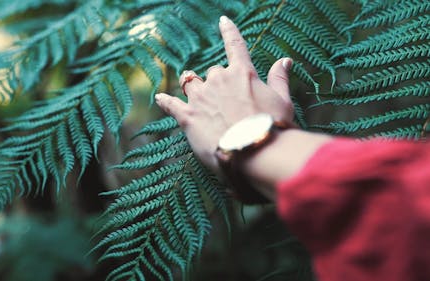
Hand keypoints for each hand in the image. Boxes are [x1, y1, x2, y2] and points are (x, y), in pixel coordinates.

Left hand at [155, 16, 294, 173]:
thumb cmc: (273, 127)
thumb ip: (280, 79)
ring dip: (191, 85)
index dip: (229, 32)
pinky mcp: (188, 117)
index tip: (223, 21)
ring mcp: (201, 98)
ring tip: (192, 89)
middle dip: (216, 82)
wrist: (254, 151)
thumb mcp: (283, 101)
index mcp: (242, 73)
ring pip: (190, 83)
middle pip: (213, 72)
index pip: (235, 45)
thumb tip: (284, 60)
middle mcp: (218, 80)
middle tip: (224, 100)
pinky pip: (171, 104)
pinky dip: (165, 101)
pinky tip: (160, 98)